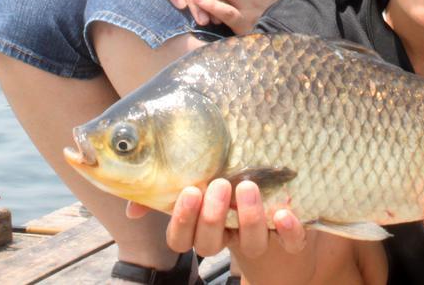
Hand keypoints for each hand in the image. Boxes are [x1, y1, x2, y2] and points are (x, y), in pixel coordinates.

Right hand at [138, 179, 306, 276]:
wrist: (281, 197)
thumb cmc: (229, 180)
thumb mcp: (198, 179)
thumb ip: (164, 191)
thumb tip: (133, 208)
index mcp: (202, 225)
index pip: (181, 239)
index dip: (183, 221)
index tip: (190, 192)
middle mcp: (228, 236)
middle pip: (210, 244)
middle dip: (212, 216)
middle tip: (219, 184)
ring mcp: (258, 239)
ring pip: (250, 244)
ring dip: (248, 218)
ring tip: (248, 187)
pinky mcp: (289, 238)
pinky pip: (290, 243)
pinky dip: (288, 231)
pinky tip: (282, 213)